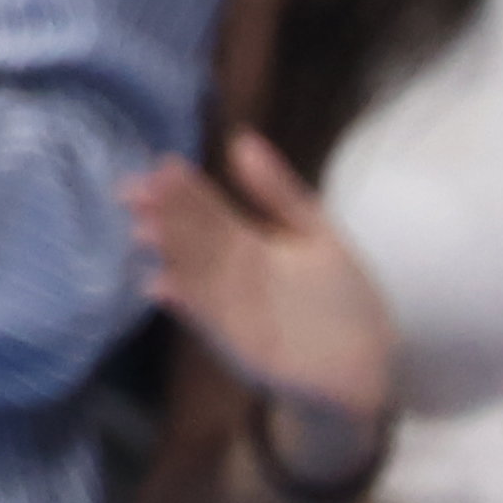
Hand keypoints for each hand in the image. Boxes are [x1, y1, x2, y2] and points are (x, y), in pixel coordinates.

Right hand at [130, 132, 399, 487]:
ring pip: (190, 270)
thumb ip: (278, 191)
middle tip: (134, 192)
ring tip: (144, 230)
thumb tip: (240, 139)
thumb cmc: (344, 298)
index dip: (184, 189)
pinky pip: (203, 315)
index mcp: (248, 238)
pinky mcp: (234, 339)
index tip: (160, 166)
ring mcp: (228, 303)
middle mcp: (230, 268)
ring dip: (165, 253)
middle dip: (162, 215)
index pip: (209, 207)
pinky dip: (181, 301)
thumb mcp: (316, 233)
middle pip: (191, 236)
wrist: (368, 363)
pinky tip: (159, 285)